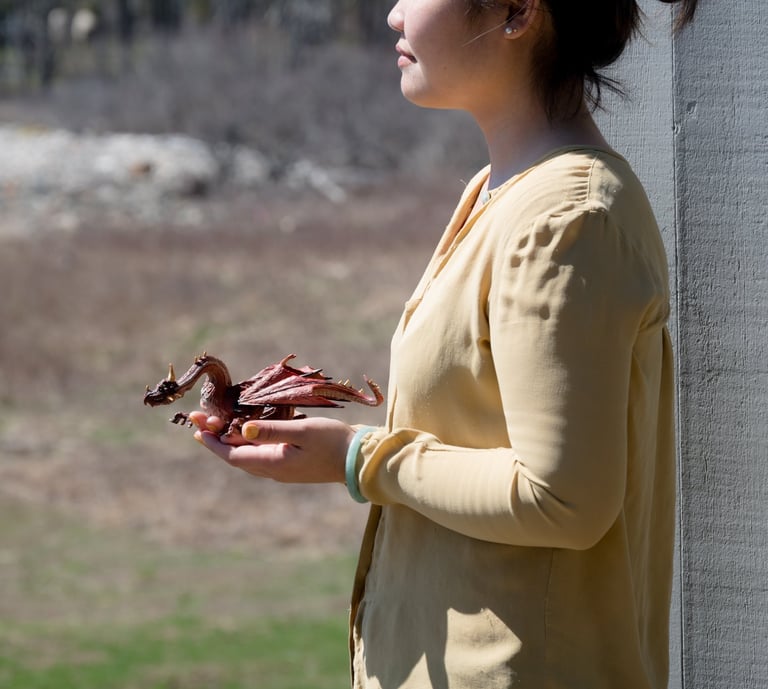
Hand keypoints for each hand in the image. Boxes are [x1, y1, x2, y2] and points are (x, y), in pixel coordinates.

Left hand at [188, 412, 355, 483]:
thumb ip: (271, 430)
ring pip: (248, 454)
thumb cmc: (333, 442)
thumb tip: (243, 428)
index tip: (196, 428)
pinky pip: (262, 452)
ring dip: (231, 438)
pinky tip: (247, 428)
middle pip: (237, 455)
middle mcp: (274, 470)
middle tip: (201, 418)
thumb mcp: (302, 432)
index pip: (233, 455)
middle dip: (217, 436)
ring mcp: (283, 468)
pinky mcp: (292, 462)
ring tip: (217, 421)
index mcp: (273, 464)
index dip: (213, 442)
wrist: (359, 460)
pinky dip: (249, 439)